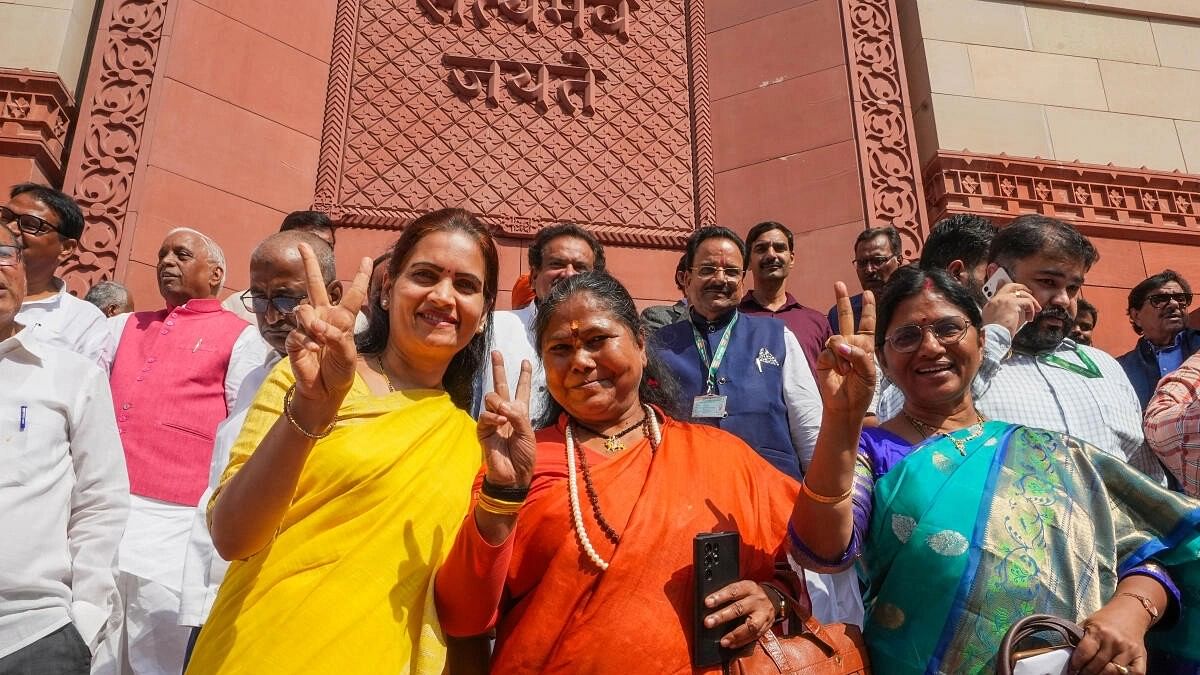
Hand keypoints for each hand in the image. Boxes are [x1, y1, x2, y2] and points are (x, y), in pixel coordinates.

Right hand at [286, 244, 371, 406]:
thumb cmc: (340, 371)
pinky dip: (306, 341)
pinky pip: (298, 332)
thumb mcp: (348, 355)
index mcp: (342, 318)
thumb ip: (337, 337)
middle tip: (301, 244)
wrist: (324, 390)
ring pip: (304, 309)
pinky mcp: (294, 339)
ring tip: (320, 339)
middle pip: (315, 285)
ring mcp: (307, 326)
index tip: (367, 259)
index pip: (353, 294)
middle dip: (308, 264)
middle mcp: (324, 317)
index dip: (360, 277)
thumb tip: (318, 326)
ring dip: (312, 323)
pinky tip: (313, 351)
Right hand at [478, 351, 535, 487]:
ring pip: (491, 397)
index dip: (524, 376)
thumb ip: (517, 415)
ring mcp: (493, 420)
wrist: (513, 476)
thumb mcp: (528, 432)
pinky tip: (499, 422)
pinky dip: (493, 416)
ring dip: (499, 402)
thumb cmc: (524, 455)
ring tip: (505, 415)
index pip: (522, 390)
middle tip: (496, 351)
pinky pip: (485, 415)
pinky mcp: (483, 430)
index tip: (526, 362)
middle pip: (500, 385)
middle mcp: (506, 413)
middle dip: (499, 368)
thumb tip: (501, 404)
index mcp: (520, 412)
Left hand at [704, 580, 775, 649]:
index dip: (720, 596)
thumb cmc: (750, 594)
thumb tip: (709, 604)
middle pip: (740, 608)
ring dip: (735, 635)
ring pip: (750, 626)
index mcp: (749, 587)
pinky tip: (731, 644)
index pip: (733, 590)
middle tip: (708, 622)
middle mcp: (757, 600)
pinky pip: (755, 636)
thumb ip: (729, 594)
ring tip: (723, 641)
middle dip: (723, 616)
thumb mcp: (742, 588)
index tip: (707, 603)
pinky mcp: (767, 626)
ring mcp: (764, 614)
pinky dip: (742, 641)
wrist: (773, 599)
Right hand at [816, 282, 876, 415]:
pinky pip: (830, 351)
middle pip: (846, 317)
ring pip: (837, 337)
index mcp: (864, 345)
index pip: (867, 323)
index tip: (868, 293)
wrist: (846, 406)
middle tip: (838, 284)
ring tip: (847, 371)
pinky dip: (836, 361)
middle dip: (842, 300)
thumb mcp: (869, 372)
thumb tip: (840, 344)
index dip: (867, 308)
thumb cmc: (861, 390)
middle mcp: (849, 343)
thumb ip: (859, 355)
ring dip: (844, 354)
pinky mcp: (824, 358)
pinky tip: (839, 372)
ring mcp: (835, 350)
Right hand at [981, 282, 1039, 338]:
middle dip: (1022, 288)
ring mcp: (1004, 300)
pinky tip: (1030, 318)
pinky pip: (1027, 302)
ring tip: (1035, 310)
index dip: (1009, 288)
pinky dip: (1032, 310)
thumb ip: (1004, 311)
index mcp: (991, 303)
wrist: (995, 336)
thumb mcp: (997, 321)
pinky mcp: (1012, 303)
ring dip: (1032, 302)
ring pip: (1022, 293)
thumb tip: (1017, 309)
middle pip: (1011, 286)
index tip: (1016, 288)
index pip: (1000, 290)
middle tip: (1029, 292)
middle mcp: (997, 299)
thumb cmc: (996, 333)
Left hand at [1071, 601, 1150, 674]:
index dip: (1075, 665)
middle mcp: (1114, 641)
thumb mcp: (1088, 624)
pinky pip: (1134, 674)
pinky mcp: (1141, 657)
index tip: (1071, 671)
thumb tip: (1066, 654)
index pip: (1084, 653)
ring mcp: (1129, 650)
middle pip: (1097, 666)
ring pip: (1113, 672)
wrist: (1131, 612)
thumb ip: (1080, 639)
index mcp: (1098, 631)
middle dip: (1086, 673)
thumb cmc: (1106, 620)